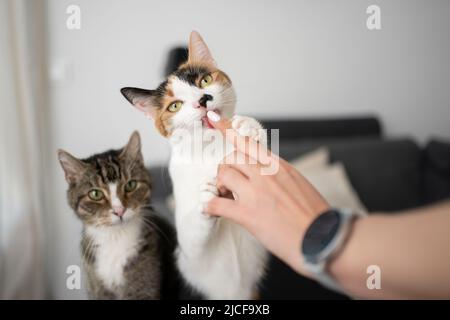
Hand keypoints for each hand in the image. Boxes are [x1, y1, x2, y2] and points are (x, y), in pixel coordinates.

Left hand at [205, 111, 329, 275]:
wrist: (322, 237)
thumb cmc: (314, 216)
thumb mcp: (299, 184)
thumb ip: (279, 175)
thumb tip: (266, 175)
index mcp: (279, 166)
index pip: (249, 142)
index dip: (228, 130)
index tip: (215, 120)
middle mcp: (265, 173)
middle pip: (232, 157)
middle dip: (226, 168)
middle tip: (229, 185)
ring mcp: (255, 192)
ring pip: (223, 173)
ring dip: (219, 185)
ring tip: (226, 197)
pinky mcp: (246, 214)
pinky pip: (216, 203)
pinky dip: (209, 206)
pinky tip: (211, 210)